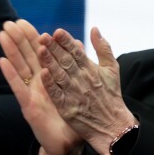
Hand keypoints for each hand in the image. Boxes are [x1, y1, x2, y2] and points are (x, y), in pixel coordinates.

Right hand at [0, 20, 82, 154]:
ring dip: (10, 51)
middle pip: (26, 57)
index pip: (39, 53)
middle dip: (17, 40)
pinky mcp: (29, 106)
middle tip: (8, 22)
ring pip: (20, 68)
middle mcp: (38, 83)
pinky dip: (10, 74)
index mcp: (50, 77)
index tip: (23, 21)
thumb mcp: (76, 88)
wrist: (69, 143)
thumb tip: (79, 43)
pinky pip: (19, 88)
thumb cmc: (72, 116)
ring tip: (2, 35)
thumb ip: (78, 65)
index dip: (31, 38)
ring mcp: (32, 94)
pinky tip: (2, 61)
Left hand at [38, 27, 134, 154]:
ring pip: (59, 75)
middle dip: (54, 48)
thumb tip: (94, 28)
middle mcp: (82, 80)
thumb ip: (103, 48)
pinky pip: (57, 94)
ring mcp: (74, 94)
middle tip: (43, 37)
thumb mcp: (112, 69)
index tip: (57, 31)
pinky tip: (42, 74)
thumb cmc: (111, 95)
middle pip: (66, 61)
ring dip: (50, 62)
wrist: (112, 126)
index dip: (66, 41)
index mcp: (92, 69)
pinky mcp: (67, 108)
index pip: (77, 52)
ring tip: (40, 50)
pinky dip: (50, 84)